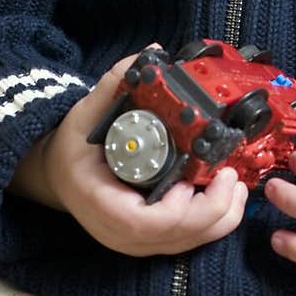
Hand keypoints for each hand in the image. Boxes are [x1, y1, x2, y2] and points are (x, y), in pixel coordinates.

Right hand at [29, 49, 249, 256]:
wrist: (60, 173)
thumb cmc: (74, 146)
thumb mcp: (86, 112)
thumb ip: (115, 83)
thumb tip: (152, 52)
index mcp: (99, 201)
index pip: (141, 224)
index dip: (174, 210)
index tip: (190, 182)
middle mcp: (118, 231)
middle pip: (172, 238)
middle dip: (210, 211)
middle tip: (229, 176)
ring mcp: (135, 240)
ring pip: (185, 243)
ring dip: (219, 218)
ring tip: (236, 184)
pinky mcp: (151, 239)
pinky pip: (187, 240)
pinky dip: (214, 222)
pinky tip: (228, 196)